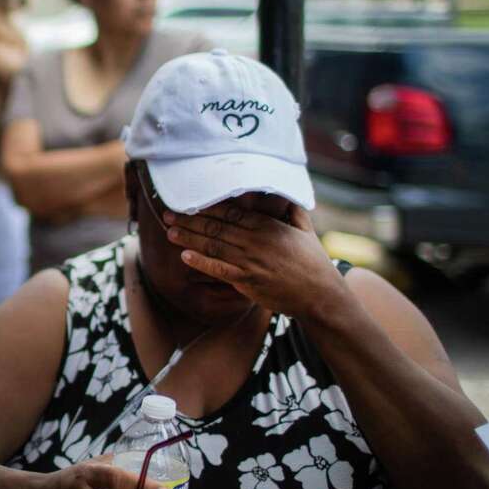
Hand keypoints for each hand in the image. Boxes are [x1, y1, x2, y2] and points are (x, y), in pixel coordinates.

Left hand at [164, 203, 346, 318]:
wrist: (319, 295)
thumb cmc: (312, 262)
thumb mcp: (305, 230)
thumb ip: (292, 210)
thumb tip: (284, 192)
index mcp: (268, 226)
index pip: (232, 212)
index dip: (208, 206)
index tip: (191, 201)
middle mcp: (256, 241)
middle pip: (217, 226)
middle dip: (190, 220)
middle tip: (169, 214)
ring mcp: (251, 261)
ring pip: (214, 246)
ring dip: (190, 238)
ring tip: (170, 231)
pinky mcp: (247, 281)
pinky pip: (219, 270)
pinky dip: (201, 262)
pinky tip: (185, 256)